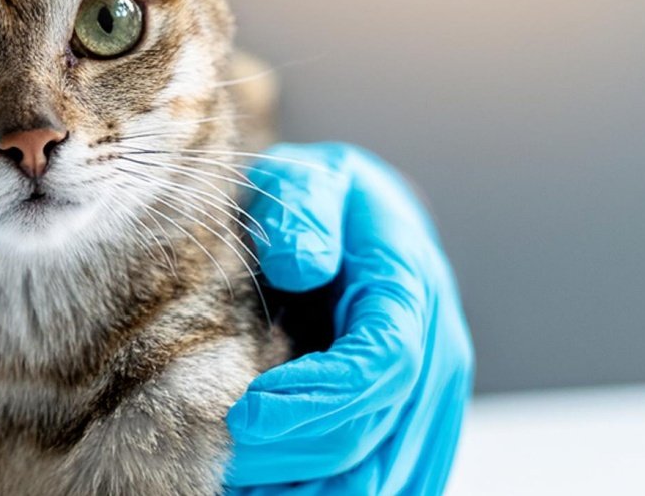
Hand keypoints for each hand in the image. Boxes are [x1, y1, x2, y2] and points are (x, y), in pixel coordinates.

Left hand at [226, 143, 473, 494]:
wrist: (363, 223)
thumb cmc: (322, 203)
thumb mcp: (306, 180)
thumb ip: (303, 210)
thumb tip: (300, 262)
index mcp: (412, 291)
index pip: (381, 366)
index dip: (314, 401)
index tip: (242, 413)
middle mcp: (436, 358)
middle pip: (370, 438)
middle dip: (286, 455)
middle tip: (208, 453)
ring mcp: (430, 406)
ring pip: (375, 481)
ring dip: (300, 489)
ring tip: (225, 479)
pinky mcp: (414, 440)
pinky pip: (379, 488)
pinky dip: (316, 495)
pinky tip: (261, 490)